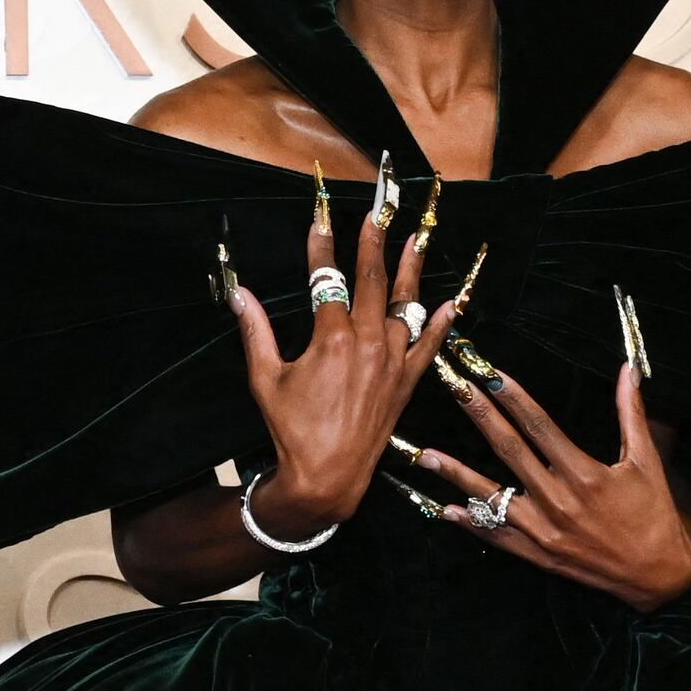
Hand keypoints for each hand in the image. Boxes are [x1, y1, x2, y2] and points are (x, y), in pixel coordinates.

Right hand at [227, 181, 465, 542]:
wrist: (327, 479)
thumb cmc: (292, 431)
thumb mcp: (265, 379)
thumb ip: (256, 332)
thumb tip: (239, 294)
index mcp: (330, 339)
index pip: (327, 279)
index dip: (322, 245)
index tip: (321, 215)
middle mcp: (366, 344)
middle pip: (371, 281)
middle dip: (373, 242)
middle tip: (378, 212)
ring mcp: (391, 363)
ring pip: (404, 305)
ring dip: (411, 270)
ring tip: (418, 239)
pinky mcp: (405, 384)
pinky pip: (428, 347)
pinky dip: (441, 323)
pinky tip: (451, 301)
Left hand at [411, 358, 690, 610]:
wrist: (657, 575)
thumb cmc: (654, 514)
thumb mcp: (647, 461)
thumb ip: (632, 414)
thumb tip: (628, 370)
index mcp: (585, 473)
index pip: (539, 424)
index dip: (512, 396)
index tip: (489, 373)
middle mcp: (559, 500)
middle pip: (509, 449)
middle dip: (479, 415)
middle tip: (454, 388)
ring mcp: (544, 530)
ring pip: (491, 496)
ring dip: (456, 474)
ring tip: (425, 454)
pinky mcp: (539, 555)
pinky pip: (497, 536)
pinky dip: (471, 523)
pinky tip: (446, 509)